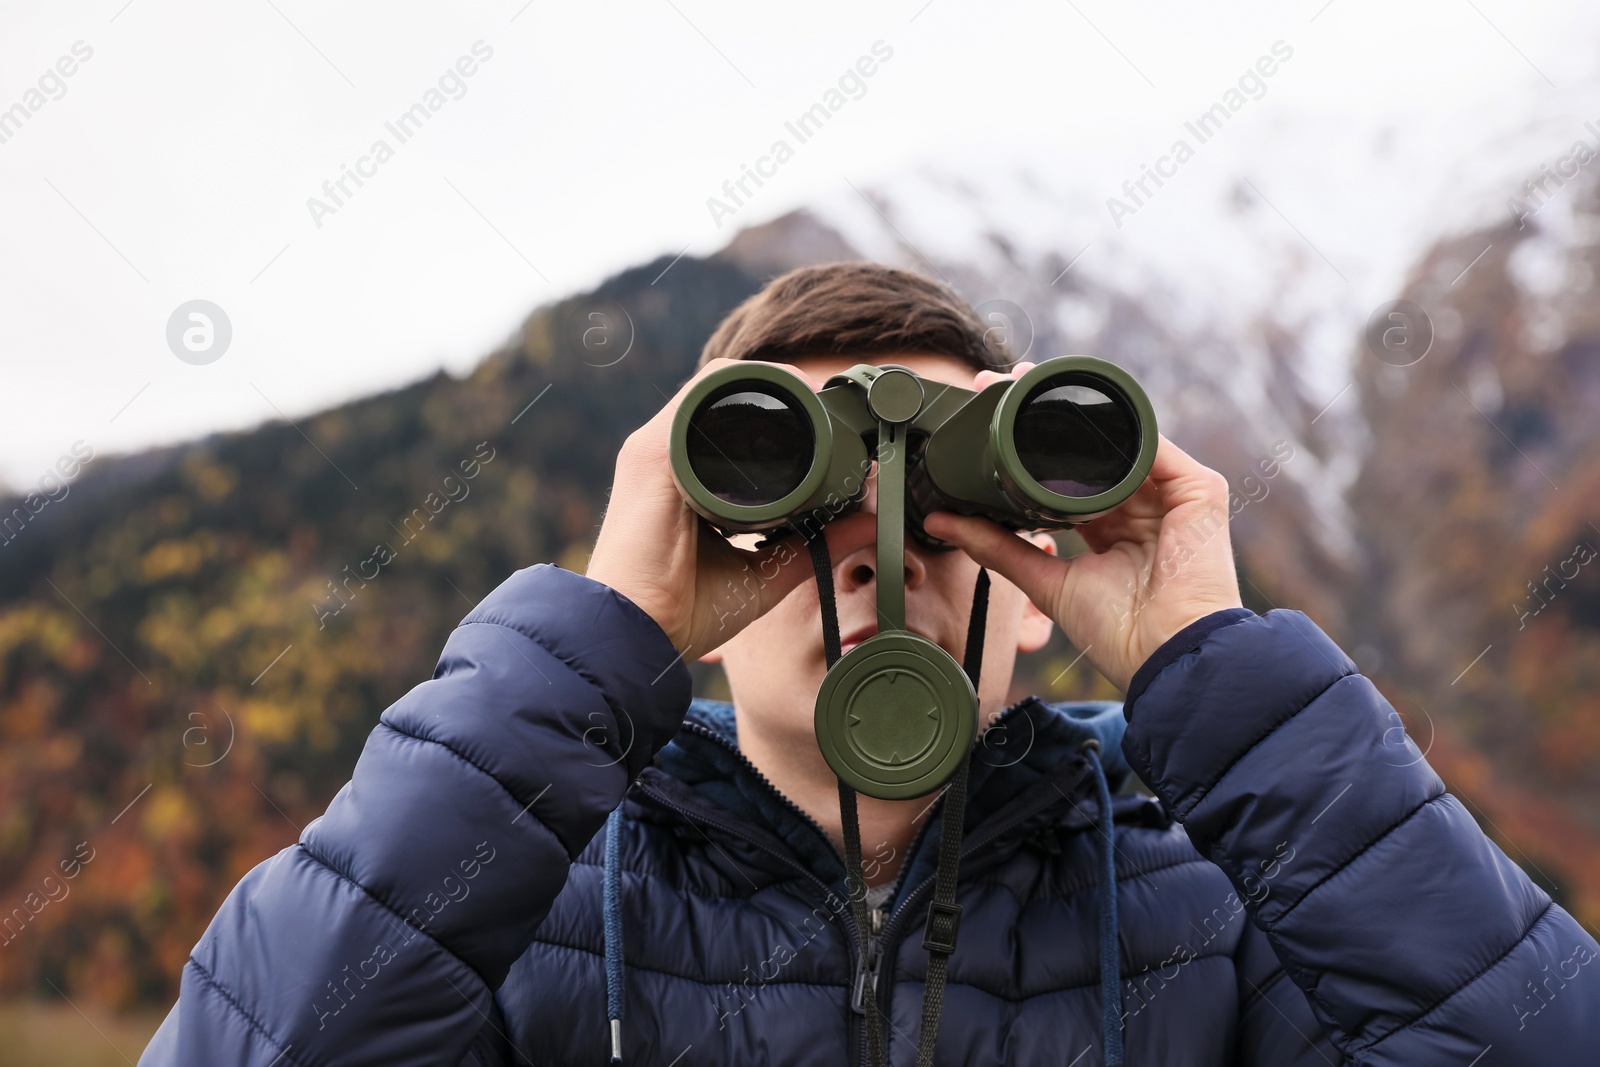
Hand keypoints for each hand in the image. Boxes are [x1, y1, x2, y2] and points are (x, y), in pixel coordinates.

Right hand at [585, 359, 821, 655]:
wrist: (636, 636)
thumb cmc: (685, 609)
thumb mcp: (766, 570)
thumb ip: (814, 544)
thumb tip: (868, 522)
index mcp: (690, 478)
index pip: (735, 423)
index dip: (783, 413)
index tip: (830, 424)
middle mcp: (672, 455)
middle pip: (729, 397)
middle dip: (781, 391)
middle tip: (829, 406)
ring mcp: (658, 448)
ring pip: (716, 386)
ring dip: (767, 381)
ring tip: (812, 393)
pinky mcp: (651, 453)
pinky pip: (698, 396)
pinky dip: (741, 385)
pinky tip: (782, 392)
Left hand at [923, 364, 1242, 692]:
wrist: (1167, 658)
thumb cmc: (1118, 632)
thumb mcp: (1046, 580)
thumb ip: (997, 547)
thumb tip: (942, 521)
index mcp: (1110, 524)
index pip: (1065, 473)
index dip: (1028, 446)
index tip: (986, 417)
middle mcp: (1141, 502)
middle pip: (1091, 447)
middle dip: (1046, 415)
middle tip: (999, 386)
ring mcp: (1171, 492)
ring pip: (1117, 435)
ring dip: (1074, 409)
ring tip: (1025, 386)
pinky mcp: (1198, 488)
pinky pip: (1150, 443)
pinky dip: (1114, 423)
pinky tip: (1075, 410)